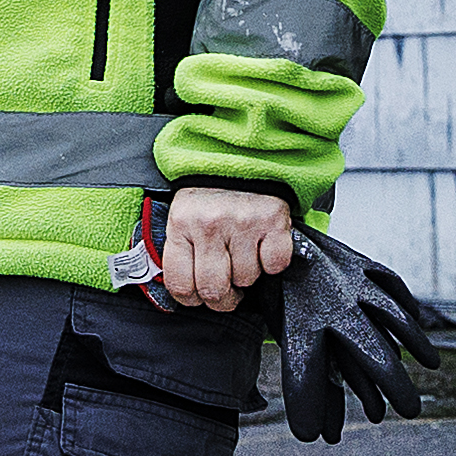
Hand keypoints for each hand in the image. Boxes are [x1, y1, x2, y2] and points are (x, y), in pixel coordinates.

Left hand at [154, 182, 296, 313]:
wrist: (241, 156)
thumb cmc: (211, 197)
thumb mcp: (183, 219)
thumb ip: (180, 254)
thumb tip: (185, 295)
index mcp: (181, 224)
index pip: (180, 286)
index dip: (192, 299)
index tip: (200, 295)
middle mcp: (210, 223)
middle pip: (214, 290)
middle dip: (223, 297)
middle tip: (227, 286)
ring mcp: (242, 221)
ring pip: (246, 280)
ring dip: (247, 274)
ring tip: (243, 252)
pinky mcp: (273, 220)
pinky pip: (274, 265)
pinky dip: (272, 262)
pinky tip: (262, 246)